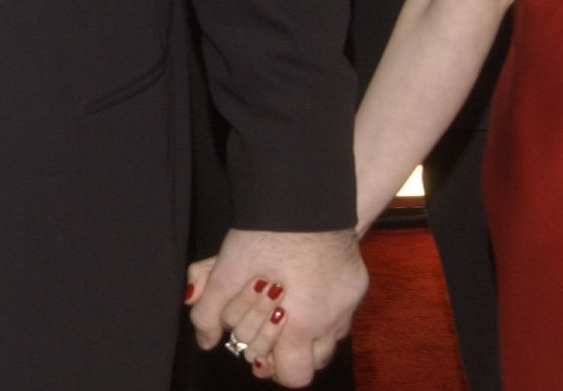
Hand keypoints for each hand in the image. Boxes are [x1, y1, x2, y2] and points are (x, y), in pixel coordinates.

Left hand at [189, 228, 366, 385]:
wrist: (308, 190)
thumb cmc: (271, 226)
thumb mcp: (231, 264)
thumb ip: (211, 308)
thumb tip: (205, 340)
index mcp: (304, 320)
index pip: (294, 373)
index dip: (272, 367)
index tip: (257, 352)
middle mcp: (334, 316)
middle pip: (314, 361)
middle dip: (290, 351)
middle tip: (267, 327)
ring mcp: (350, 299)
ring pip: (331, 338)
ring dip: (307, 333)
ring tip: (283, 308)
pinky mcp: (357, 282)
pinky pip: (341, 313)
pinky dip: (322, 311)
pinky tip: (300, 289)